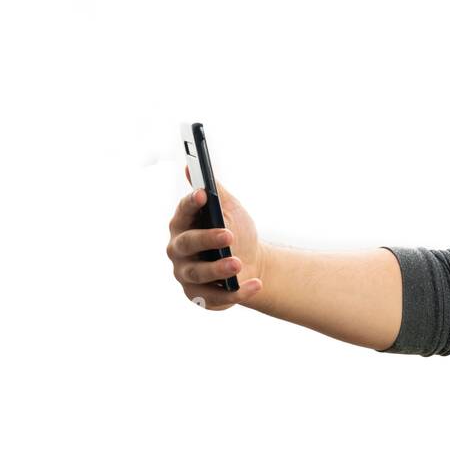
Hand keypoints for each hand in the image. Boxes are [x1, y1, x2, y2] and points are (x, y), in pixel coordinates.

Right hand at [166, 166, 266, 309]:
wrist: (252, 264)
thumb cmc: (236, 232)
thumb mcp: (229, 210)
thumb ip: (215, 192)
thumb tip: (193, 168)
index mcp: (183, 225)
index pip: (183, 212)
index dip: (190, 204)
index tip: (203, 194)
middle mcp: (179, 250)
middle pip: (187, 244)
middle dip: (207, 239)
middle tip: (229, 235)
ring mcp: (187, 275)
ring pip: (199, 273)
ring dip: (219, 268)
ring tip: (238, 263)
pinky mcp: (201, 296)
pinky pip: (217, 297)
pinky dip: (238, 292)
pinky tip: (256, 284)